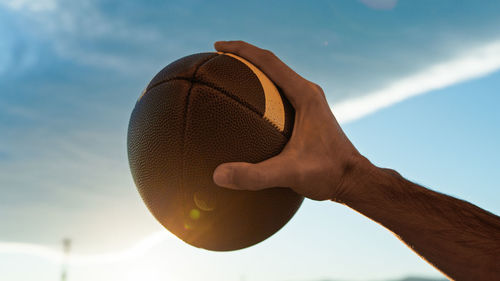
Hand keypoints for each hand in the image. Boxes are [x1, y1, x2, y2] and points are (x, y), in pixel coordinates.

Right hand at [212, 40, 363, 200]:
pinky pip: (281, 93)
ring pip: (278, 77)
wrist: (354, 180)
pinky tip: (249, 106)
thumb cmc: (327, 174)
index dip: (241, 50)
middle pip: (272, 64)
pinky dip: (262, 91)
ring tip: (230, 76)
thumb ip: (254, 175)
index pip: (268, 61)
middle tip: (218, 58)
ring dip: (254, 71)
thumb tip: (218, 175)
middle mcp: (308, 92)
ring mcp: (310, 102)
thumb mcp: (289, 173)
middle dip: (244, 56)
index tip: (217, 47)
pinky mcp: (309, 114)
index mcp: (305, 95)